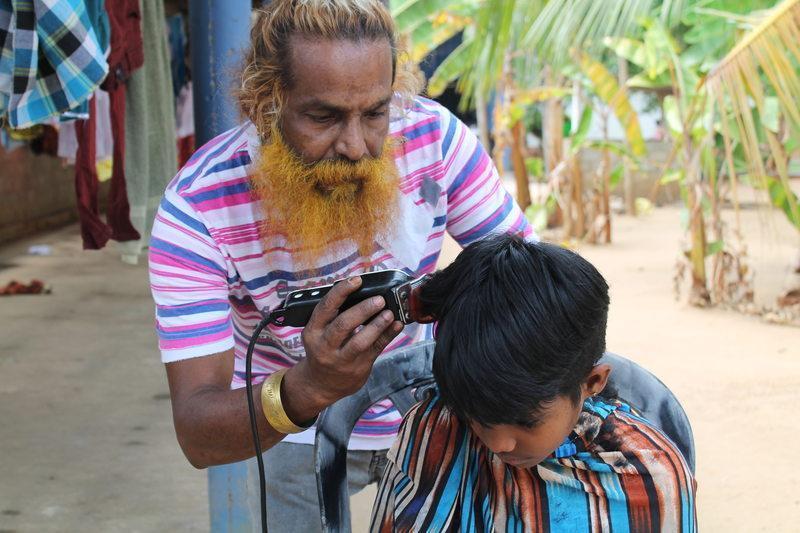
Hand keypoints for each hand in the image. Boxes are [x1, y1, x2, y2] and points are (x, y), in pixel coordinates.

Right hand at [283, 276, 403, 417]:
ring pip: (360, 341)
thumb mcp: (319, 332)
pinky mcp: (358, 368)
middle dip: (363, 309)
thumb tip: (362, 290)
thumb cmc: (323, 349)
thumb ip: (335, 315)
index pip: (326, 307)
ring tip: (390, 313)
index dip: (341, 291)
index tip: (356, 280)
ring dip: (377, 325)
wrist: (321, 384)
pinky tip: (397, 325)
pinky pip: (376, 349)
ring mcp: (342, 359)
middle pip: (344, 324)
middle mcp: (324, 346)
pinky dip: (388, 335)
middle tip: (379, 299)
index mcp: (312, 331)